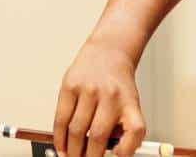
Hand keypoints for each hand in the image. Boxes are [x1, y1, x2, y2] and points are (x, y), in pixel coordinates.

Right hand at [53, 39, 145, 156]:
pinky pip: (60, 120)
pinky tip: (61, 146)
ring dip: (71, 151)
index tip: (118, 156)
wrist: (109, 50)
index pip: (136, 129)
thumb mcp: (128, 101)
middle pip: (99, 136)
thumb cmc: (118, 82)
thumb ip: (122, 125)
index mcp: (130, 101)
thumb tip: (112, 152)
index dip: (128, 149)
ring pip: (76, 131)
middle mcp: (111, 95)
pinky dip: (59, 138)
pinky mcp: (70, 86)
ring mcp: (89, 90)